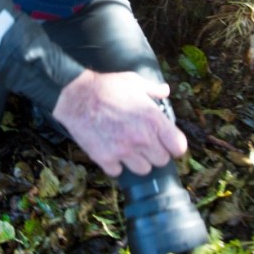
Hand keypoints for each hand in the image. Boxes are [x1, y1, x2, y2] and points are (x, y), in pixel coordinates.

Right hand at [51, 70, 187, 176]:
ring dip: (138, 161)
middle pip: (162, 161)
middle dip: (156, 153)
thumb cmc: (106, 87)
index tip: (168, 143)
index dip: (174, 146)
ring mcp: (123, 151)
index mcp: (153, 120)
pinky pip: (118, 171)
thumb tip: (165, 91)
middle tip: (146, 144)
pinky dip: (116, 165)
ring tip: (129, 149)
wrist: (75, 95)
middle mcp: (142, 138)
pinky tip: (112, 152)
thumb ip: (153, 89)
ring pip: (142, 170)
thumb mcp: (133, 81)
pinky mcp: (105, 158)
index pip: (178, 147)